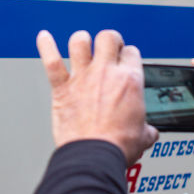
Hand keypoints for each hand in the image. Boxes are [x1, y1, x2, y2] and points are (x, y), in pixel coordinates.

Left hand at [36, 29, 157, 164]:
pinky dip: (45, 46)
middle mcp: (106, 73)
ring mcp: (82, 78)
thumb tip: (150, 133)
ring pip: (80, 42)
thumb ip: (147, 129)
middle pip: (108, 38)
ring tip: (82, 43)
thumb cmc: (116, 146)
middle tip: (108, 46)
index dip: (129, 55)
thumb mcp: (142, 136)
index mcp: (129, 81)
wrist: (94, 155)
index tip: (125, 60)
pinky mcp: (62, 88)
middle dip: (109, 39)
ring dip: (81, 40)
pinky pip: (51, 61)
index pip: (132, 53)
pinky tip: (44, 37)